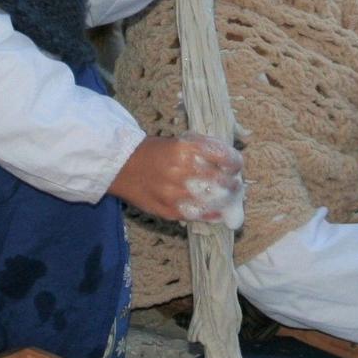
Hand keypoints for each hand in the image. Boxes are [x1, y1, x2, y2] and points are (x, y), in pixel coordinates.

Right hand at [108, 133, 243, 222]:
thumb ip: (202, 151)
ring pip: (212, 201)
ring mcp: (175, 193)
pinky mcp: (168, 209)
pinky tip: (218, 213)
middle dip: (233, 185)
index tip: (236, 166)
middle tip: (235, 185)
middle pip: (222, 182)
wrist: (121, 165)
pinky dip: (212, 215)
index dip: (236, 163)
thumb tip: (229, 163)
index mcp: (186, 149)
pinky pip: (197, 216)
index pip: (224, 158)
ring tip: (228, 199)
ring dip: (225, 201)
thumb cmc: (153, 151)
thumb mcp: (179, 142)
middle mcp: (182, 171)